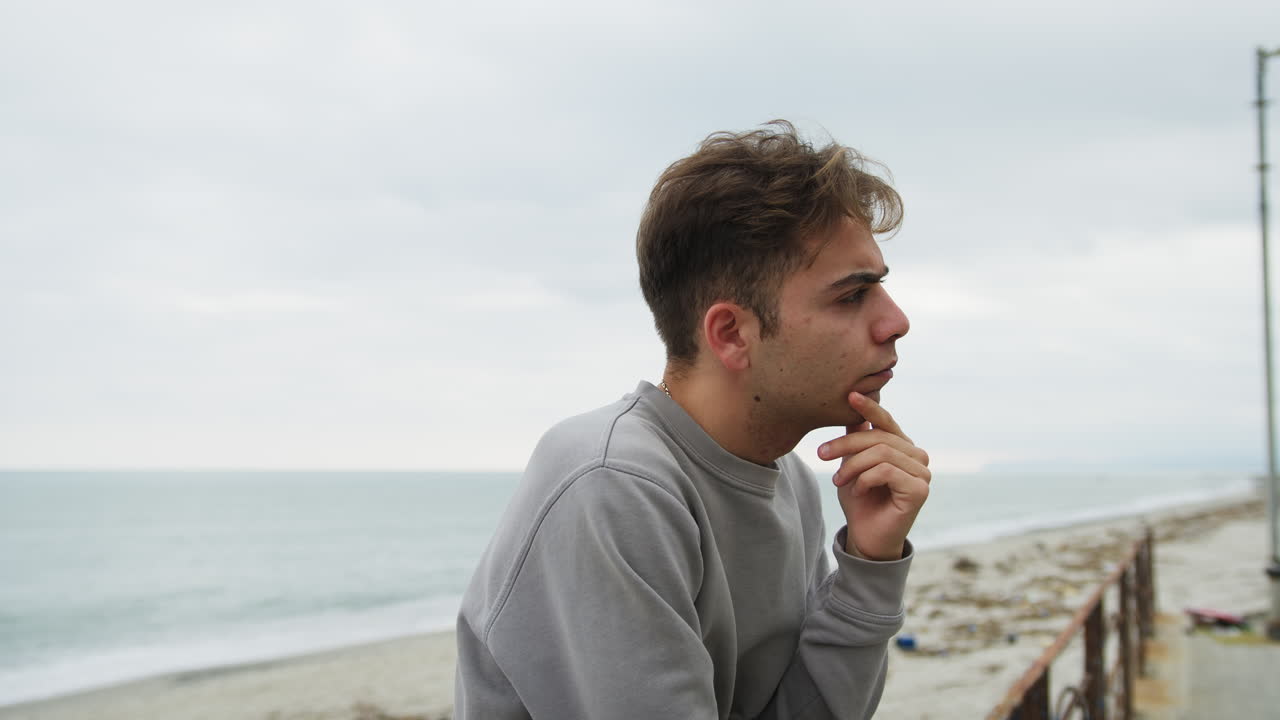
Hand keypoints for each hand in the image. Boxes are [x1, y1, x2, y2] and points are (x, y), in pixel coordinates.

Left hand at [817, 392, 929, 560]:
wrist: (866, 537)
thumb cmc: (860, 500)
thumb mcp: (852, 464)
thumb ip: (856, 438)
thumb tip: (852, 405)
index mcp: (902, 446)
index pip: (886, 420)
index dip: (869, 406)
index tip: (849, 395)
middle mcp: (917, 456)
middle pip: (878, 437)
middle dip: (845, 445)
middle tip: (821, 454)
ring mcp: (922, 473)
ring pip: (881, 453)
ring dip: (852, 466)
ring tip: (838, 480)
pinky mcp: (920, 490)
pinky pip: (886, 471)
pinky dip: (866, 479)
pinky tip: (858, 490)